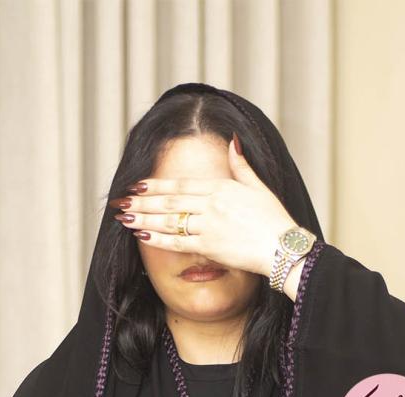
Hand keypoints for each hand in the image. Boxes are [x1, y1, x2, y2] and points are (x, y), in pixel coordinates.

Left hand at [109, 135, 296, 277]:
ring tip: (124, 218)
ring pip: (169, 221)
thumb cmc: (273, 219)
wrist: (283, 247)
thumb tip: (233, 140)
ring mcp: (209, 226)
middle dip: (142, 201)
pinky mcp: (210, 247)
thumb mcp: (258, 186)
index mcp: (221, 187)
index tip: (137, 185)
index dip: (156, 185)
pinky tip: (142, 236)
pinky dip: (158, 239)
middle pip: (169, 202)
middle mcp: (212, 204)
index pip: (181, 185)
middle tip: (121, 201)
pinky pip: (178, 243)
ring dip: (144, 219)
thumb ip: (240, 165)